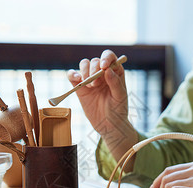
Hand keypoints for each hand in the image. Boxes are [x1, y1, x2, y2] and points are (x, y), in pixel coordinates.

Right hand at [68, 50, 137, 166]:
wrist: (108, 125)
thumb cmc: (118, 110)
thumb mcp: (120, 97)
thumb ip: (115, 83)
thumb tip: (107, 70)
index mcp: (115, 72)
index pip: (109, 57)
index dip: (105, 58)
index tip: (103, 67)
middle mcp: (102, 73)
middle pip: (95, 61)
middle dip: (94, 70)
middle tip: (96, 84)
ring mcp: (90, 79)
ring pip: (84, 65)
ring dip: (85, 72)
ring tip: (90, 86)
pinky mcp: (80, 87)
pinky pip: (72, 75)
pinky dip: (72, 75)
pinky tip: (76, 80)